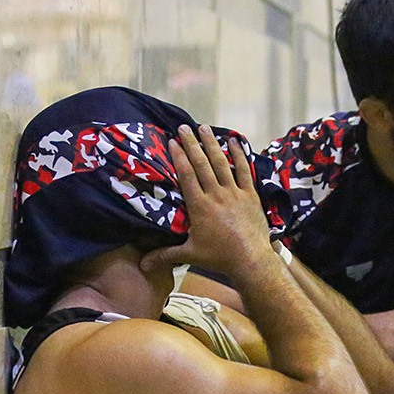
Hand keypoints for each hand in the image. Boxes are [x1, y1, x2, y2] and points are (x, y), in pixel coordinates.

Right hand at [143, 124, 274, 276]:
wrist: (250, 260)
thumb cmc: (219, 257)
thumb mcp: (190, 254)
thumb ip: (165, 255)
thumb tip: (143, 265)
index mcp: (199, 206)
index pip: (186, 176)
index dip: (179, 157)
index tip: (172, 141)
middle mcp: (216, 195)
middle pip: (202, 164)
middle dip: (192, 144)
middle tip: (184, 128)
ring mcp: (234, 193)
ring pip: (221, 163)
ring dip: (212, 144)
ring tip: (204, 128)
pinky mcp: (250, 195)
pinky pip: (244, 170)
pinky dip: (239, 155)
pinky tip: (234, 141)